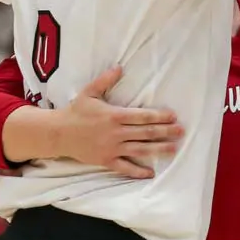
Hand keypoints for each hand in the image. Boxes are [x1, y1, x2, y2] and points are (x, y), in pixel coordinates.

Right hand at [56, 67, 182, 178]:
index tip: (173, 117)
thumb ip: (106, 80)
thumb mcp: (89, 92)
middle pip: (146, 133)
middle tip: (181, 131)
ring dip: (158, 149)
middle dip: (165, 132)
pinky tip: (151, 173)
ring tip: (174, 149)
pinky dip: (138, 171)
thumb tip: (120, 66)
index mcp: (114, 115)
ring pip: (140, 150)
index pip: (142, 116)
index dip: (160, 116)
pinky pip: (125, 168)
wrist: (58, 133)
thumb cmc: (76, 111)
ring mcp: (112, 148)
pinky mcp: (106, 161)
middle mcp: (116, 133)